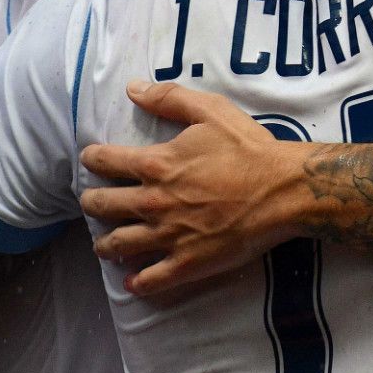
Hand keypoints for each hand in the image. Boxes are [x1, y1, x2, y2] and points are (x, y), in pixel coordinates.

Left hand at [79, 81, 301, 295]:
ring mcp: (168, 236)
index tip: (89, 159)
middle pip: (104, 206)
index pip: (106, 162)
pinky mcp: (187, 264)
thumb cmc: (249, 149)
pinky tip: (131, 282)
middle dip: (92, 203)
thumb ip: (170, 98)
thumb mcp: (211, 111)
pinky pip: (151, 280)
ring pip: (119, 245)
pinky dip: (136, 283)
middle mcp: (153, 202)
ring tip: (103, 245)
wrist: (283, 191)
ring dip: (105, 245)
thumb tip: (133, 89)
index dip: (93, 159)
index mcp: (156, 164)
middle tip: (91, 203)